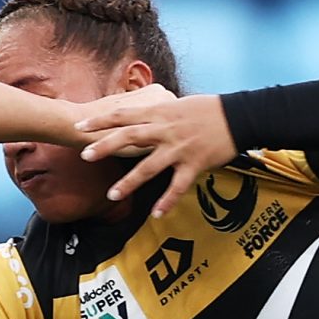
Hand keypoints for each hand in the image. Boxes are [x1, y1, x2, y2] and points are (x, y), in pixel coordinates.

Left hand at [73, 87, 234, 218]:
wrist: (238, 116)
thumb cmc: (209, 109)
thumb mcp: (178, 104)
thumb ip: (157, 113)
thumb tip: (141, 116)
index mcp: (160, 112)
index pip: (123, 114)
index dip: (100, 121)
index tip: (80, 127)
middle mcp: (165, 130)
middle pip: (129, 137)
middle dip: (105, 147)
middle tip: (84, 156)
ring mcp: (179, 148)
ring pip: (149, 167)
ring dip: (129, 182)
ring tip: (112, 195)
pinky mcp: (194, 164)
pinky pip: (177, 186)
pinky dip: (167, 201)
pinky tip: (156, 214)